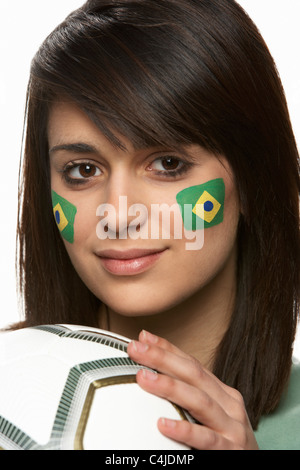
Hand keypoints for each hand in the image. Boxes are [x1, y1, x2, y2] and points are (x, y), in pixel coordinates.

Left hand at [127, 330, 258, 449]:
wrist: (257, 468)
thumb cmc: (226, 440)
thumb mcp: (210, 414)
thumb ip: (187, 394)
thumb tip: (152, 373)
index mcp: (222, 392)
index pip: (192, 364)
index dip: (168, 349)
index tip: (143, 338)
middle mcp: (229, 405)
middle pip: (193, 374)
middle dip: (163, 358)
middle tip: (137, 349)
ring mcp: (232, 427)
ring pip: (199, 401)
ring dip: (170, 387)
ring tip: (143, 378)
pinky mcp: (230, 451)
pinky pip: (206, 439)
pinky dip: (184, 430)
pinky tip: (163, 425)